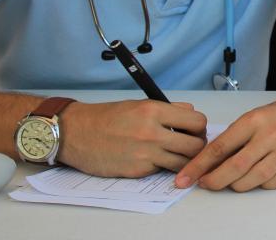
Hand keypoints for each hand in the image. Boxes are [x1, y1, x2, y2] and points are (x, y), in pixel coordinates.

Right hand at [56, 101, 207, 177]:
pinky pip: (162, 170)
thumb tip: (191, 114)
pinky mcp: (137, 170)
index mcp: (154, 111)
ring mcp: (145, 154)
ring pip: (183, 163)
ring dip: (184, 160)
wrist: (76, 133)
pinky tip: (153, 159)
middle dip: (197, 146)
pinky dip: (162, 166)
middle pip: (196, 146)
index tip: (194, 130)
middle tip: (189, 145)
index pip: (197, 122)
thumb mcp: (139, 104)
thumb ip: (169, 109)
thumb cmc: (107, 117)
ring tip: (176, 154)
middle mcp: (152, 132)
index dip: (199, 128)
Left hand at [175, 89, 275, 191]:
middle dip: (215, 181)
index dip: (199, 166)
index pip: (220, 147)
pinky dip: (262, 185)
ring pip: (254, 179)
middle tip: (205, 184)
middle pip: (236, 167)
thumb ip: (233, 139)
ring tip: (232, 181)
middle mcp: (271, 135)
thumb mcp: (254, 118)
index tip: (185, 177)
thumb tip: (207, 164)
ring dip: (237, 185)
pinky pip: (275, 183)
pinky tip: (259, 178)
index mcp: (255, 120)